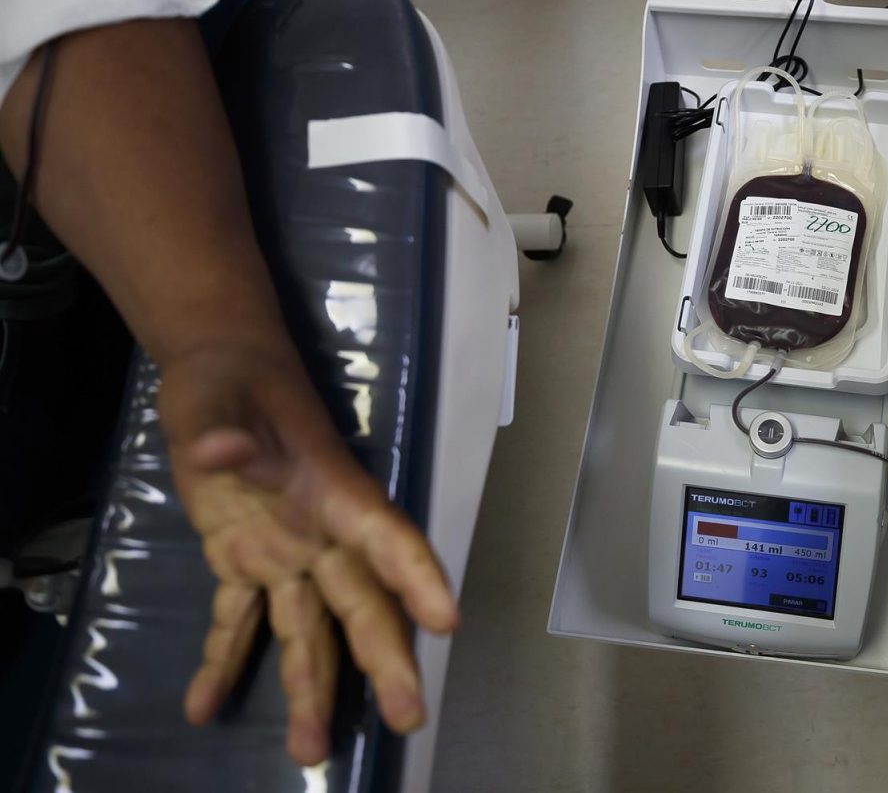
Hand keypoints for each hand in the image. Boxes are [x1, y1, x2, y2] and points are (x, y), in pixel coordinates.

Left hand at [157, 335, 458, 765]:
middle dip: (385, 660)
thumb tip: (222, 454)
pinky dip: (223, 663)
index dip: (418, 577)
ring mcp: (286, 551)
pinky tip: (203, 709)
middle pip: (362, 602)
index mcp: (332, 489)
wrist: (219, 371)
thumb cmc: (231, 377)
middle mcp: (321, 532)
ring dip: (312, 687)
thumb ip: (225, 431)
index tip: (447, 620)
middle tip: (406, 718)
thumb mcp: (218, 398)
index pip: (386, 538)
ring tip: (306, 751)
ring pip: (310, 628)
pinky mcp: (243, 559)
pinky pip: (238, 620)